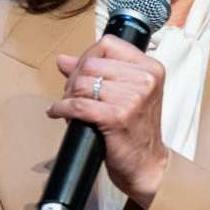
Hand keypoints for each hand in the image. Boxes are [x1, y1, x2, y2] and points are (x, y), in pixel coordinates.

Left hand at [46, 35, 168, 207]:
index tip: (81, 72)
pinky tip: (58, 113)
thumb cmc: (136, 130)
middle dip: (74, 79)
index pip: (108, 45)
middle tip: (71, 94)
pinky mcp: (116, 117)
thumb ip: (97, 72)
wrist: (146, 165)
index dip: (87, 57)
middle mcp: (145, 80)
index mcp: (151, 68)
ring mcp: (132, 99)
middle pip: (91, 64)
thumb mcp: (126, 94)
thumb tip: (63, 60)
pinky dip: (62, 109)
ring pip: (82, 84)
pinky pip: (77, 105)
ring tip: (68, 106)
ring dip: (68, 96)